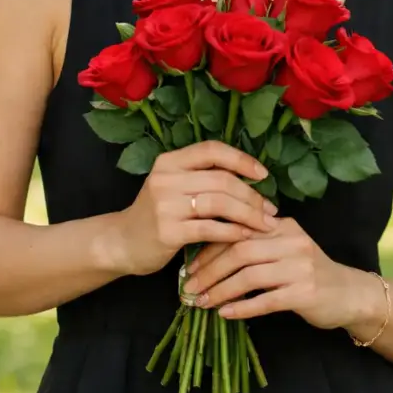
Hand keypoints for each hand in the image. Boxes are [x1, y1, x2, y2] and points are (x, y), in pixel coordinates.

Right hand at [118, 141, 278, 276]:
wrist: (122, 242)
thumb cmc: (157, 213)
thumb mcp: (173, 186)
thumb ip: (203, 177)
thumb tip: (251, 178)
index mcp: (169, 161)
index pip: (212, 150)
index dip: (241, 160)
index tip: (264, 175)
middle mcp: (166, 178)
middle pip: (221, 179)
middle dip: (252, 195)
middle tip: (271, 210)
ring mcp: (165, 204)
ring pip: (219, 203)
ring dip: (248, 215)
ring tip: (265, 225)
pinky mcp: (167, 231)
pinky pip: (210, 228)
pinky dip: (232, 232)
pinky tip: (245, 237)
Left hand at [183, 217, 377, 329]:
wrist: (350, 295)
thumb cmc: (309, 273)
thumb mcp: (284, 250)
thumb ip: (256, 246)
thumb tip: (208, 256)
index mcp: (282, 225)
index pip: (238, 230)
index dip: (210, 248)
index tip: (189, 266)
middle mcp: (291, 241)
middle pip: (240, 250)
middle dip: (210, 270)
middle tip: (189, 288)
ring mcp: (300, 266)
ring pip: (250, 275)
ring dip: (221, 290)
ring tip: (202, 303)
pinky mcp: (305, 292)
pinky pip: (266, 299)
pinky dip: (242, 307)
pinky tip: (225, 314)